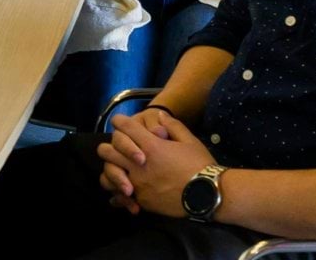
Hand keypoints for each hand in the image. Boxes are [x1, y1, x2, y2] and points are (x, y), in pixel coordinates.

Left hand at [96, 111, 213, 218]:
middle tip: (118, 148)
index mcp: (151, 146)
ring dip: (111, 169)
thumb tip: (160, 115)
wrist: (207, 195)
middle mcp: (139, 164)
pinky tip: (123, 192)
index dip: (120, 121)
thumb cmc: (200, 165)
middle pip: (108, 150)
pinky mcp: (141, 200)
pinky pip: (118, 196)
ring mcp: (138, 183)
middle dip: (110, 146)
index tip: (120, 122)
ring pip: (108, 173)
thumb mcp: (189, 140)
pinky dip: (118, 193)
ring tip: (118, 169)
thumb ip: (172, 125)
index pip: (125, 127)